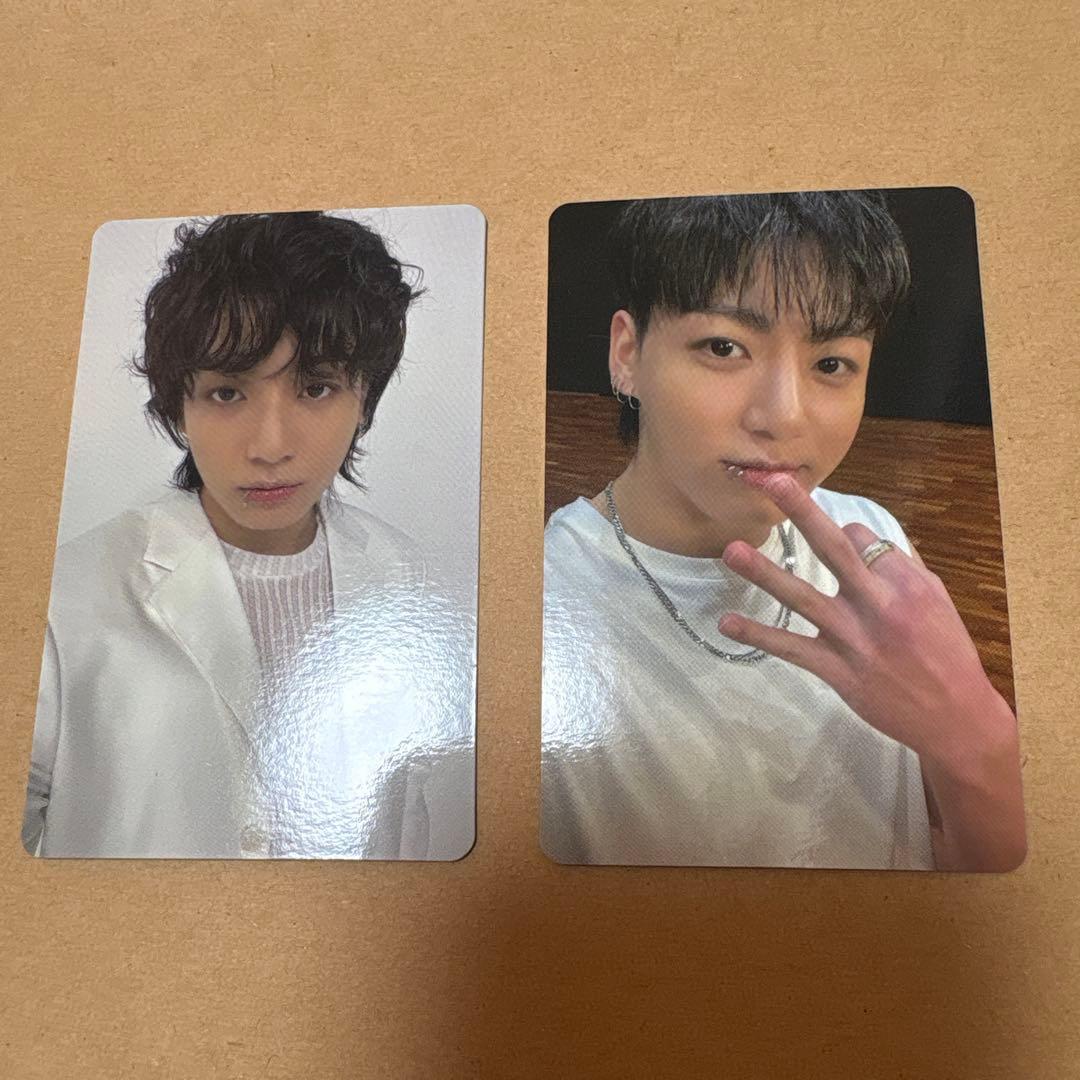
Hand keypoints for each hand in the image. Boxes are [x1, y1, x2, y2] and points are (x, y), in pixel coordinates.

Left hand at [716, 472, 1009, 776]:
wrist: (956, 718)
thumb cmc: (946, 653)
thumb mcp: (936, 600)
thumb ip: (896, 569)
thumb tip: (858, 538)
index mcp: (906, 582)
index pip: (859, 539)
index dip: (845, 537)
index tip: (844, 545)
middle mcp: (879, 604)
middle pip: (834, 548)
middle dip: (801, 511)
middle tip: (770, 481)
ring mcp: (854, 638)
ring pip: (803, 597)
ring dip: (765, 573)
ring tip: (731, 550)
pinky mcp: (837, 671)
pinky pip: (791, 648)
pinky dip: (758, 635)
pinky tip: (727, 623)